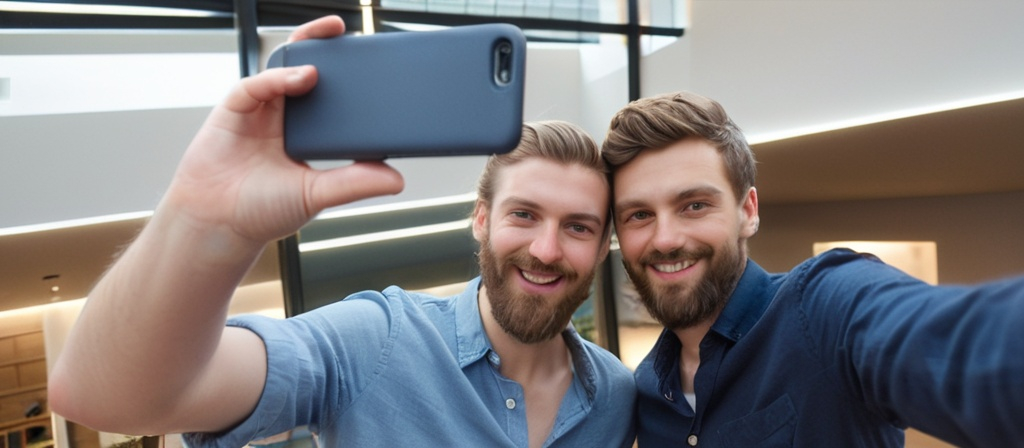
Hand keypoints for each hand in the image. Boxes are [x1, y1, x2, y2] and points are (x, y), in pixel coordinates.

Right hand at [164, 16, 403, 244]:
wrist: (217, 224)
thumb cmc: (261, 211)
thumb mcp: (317, 194)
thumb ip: (353, 183)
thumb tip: (396, 180)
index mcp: (307, 134)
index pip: (332, 97)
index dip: (348, 78)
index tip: (373, 64)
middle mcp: (285, 117)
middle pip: (306, 70)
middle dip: (324, 46)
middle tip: (346, 31)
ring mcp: (259, 110)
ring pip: (281, 67)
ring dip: (304, 50)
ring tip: (329, 40)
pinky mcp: (234, 110)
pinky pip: (257, 85)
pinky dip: (278, 77)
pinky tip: (302, 77)